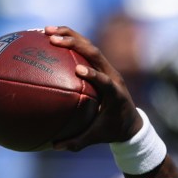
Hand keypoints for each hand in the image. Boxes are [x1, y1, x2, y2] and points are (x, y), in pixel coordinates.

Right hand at [45, 25, 141, 148]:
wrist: (131, 122)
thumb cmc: (113, 130)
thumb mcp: (97, 137)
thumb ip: (78, 142)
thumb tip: (55, 146)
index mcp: (115, 94)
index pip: (105, 81)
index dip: (94, 74)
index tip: (78, 70)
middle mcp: (113, 76)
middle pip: (96, 54)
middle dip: (75, 43)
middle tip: (53, 39)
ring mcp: (107, 68)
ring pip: (89, 46)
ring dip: (69, 36)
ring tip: (46, 31)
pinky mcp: (101, 65)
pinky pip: (85, 48)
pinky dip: (69, 40)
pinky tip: (49, 36)